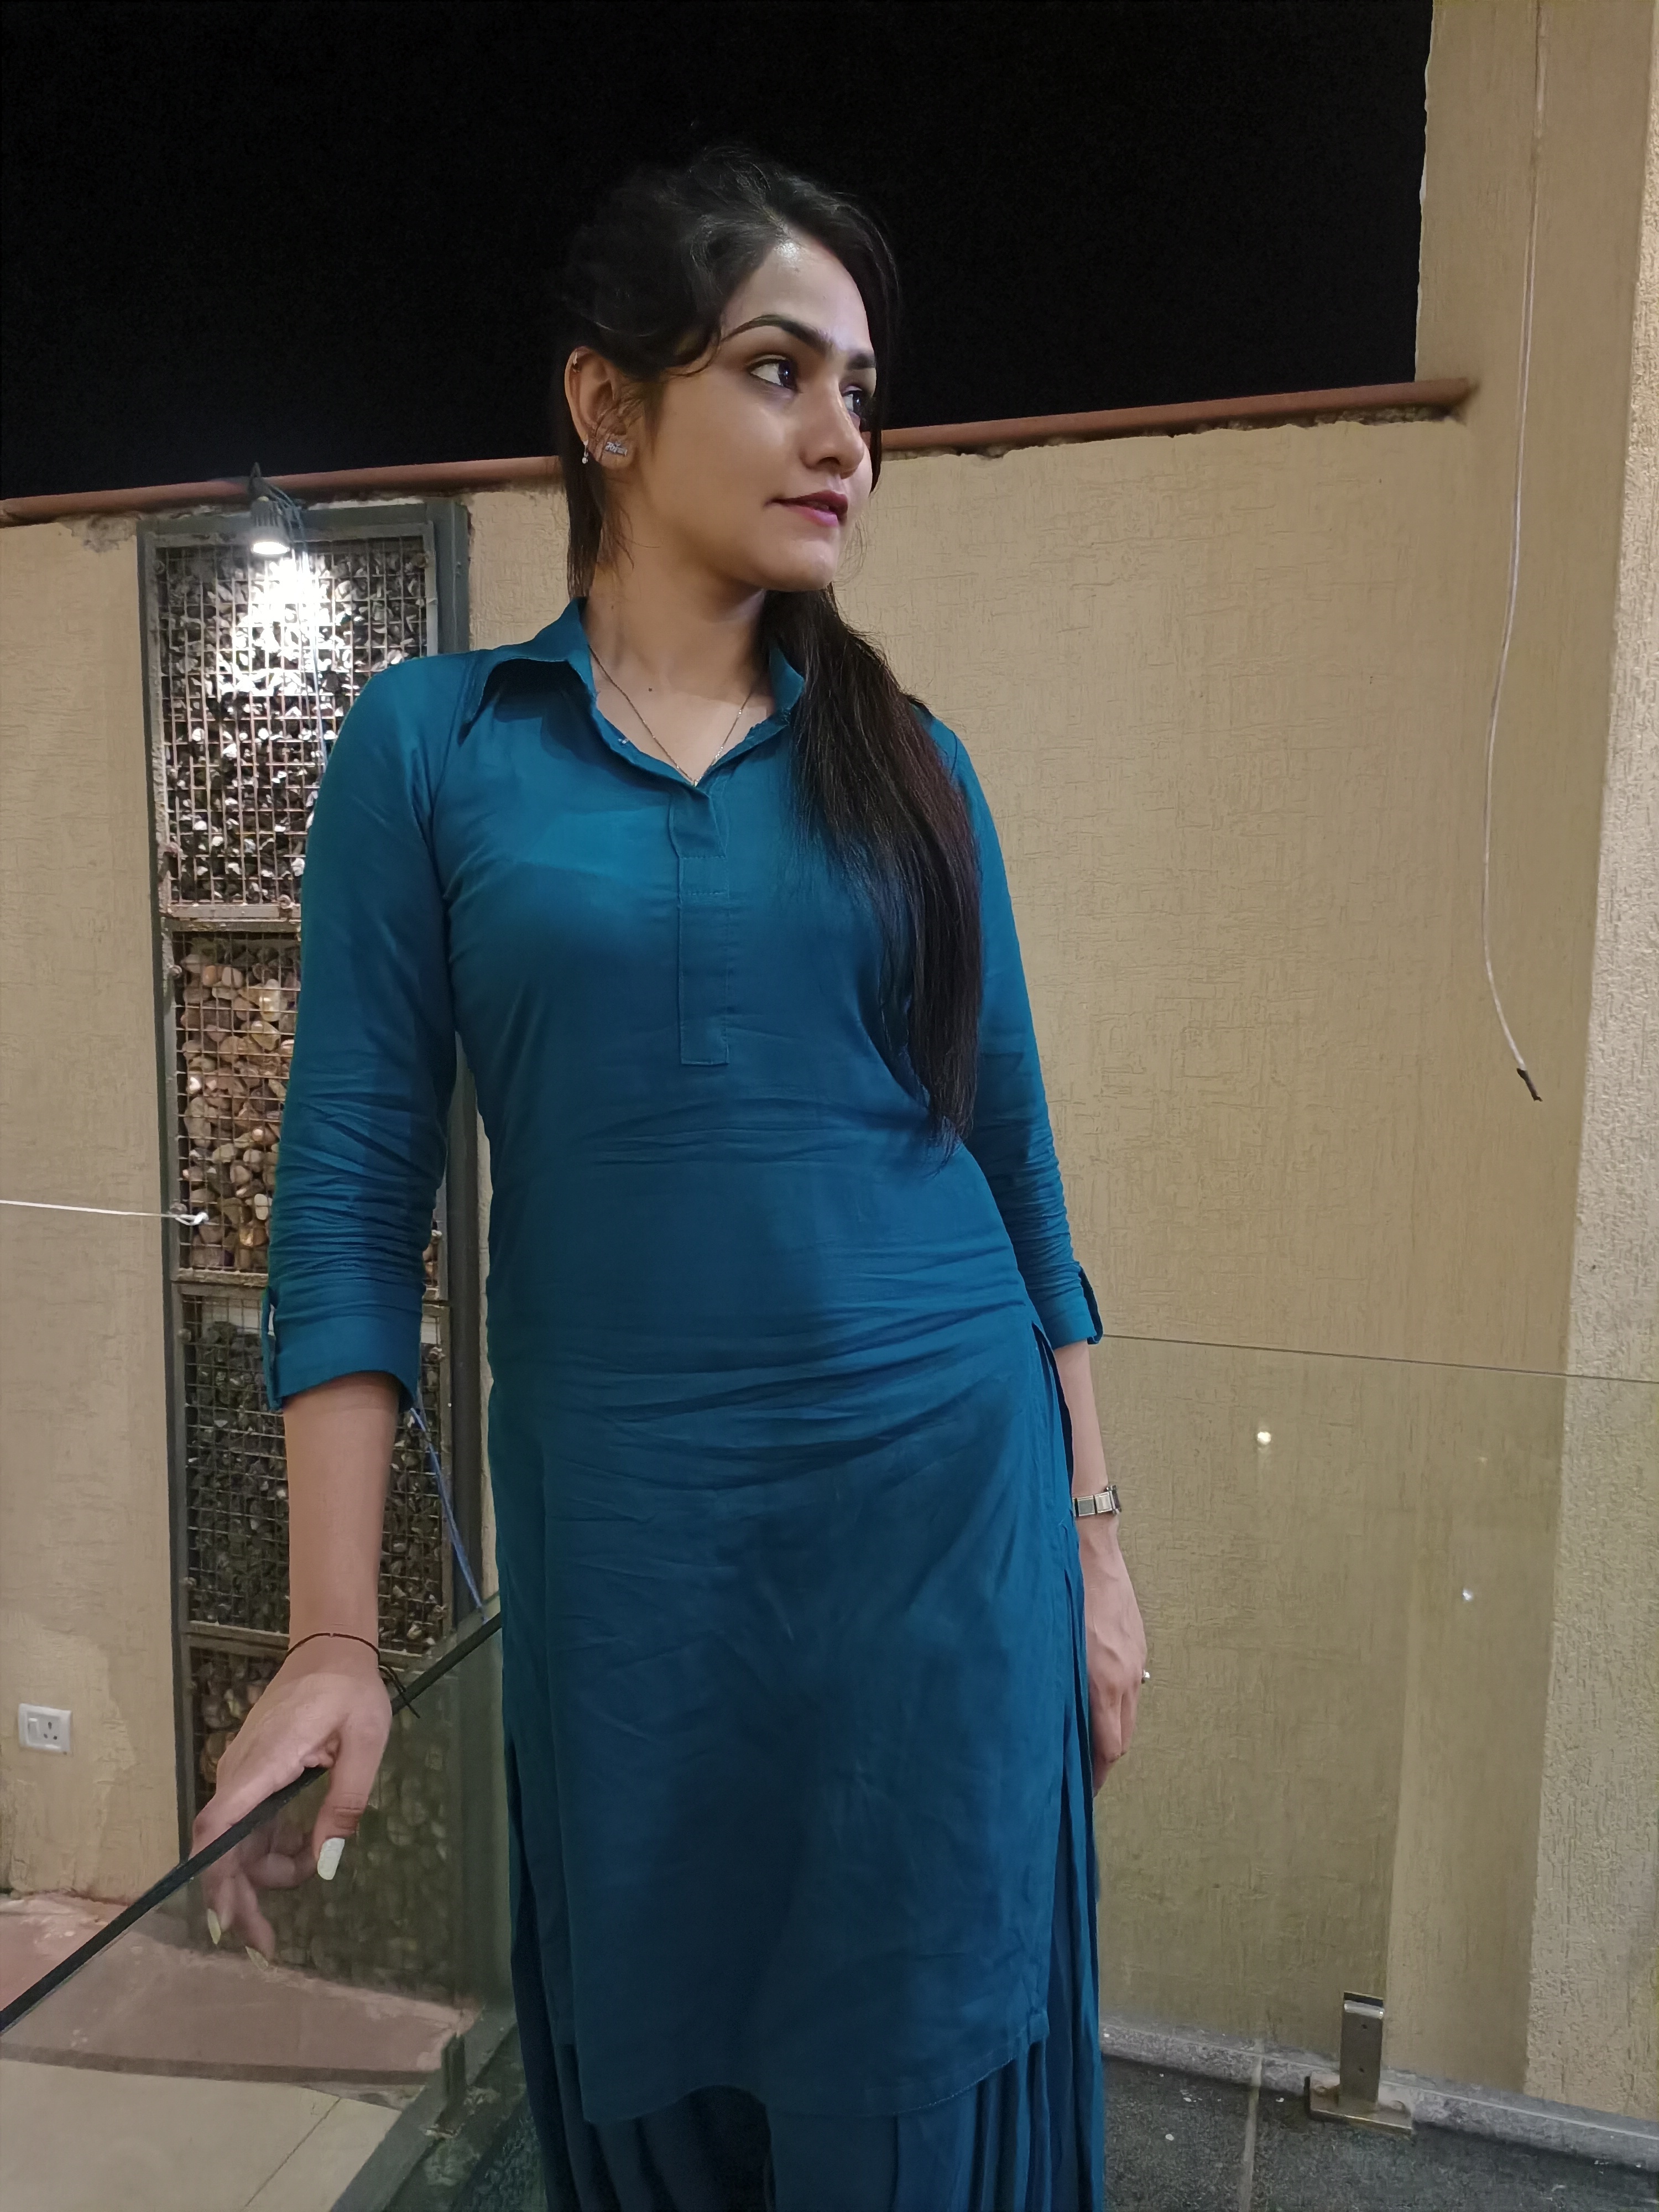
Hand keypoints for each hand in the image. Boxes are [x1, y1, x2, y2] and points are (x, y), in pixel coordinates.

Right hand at [193, 1635, 390, 1956]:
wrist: (330, 1650)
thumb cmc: (351, 1691)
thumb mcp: (366, 1742)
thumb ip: (346, 1801)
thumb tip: (326, 1862)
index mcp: (264, 1764)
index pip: (217, 1824)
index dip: (215, 1874)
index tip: (227, 1921)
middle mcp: (240, 1774)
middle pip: (222, 1847)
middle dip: (240, 1899)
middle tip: (268, 1944)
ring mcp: (243, 1776)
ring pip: (236, 1842)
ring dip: (266, 1871)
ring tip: (313, 1867)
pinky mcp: (252, 1777)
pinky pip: (249, 1825)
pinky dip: (270, 1848)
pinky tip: (303, 1851)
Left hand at [1075, 1517, 1146, 1792]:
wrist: (1088, 1548)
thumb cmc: (1060, 1594)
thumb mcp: (1050, 1645)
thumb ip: (1055, 1686)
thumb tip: (1048, 1722)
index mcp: (1103, 1681)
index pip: (1108, 1747)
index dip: (1096, 1775)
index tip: (1082, 1791)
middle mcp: (1126, 1676)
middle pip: (1123, 1737)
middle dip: (1104, 1758)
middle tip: (1082, 1772)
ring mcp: (1136, 1660)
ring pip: (1130, 1713)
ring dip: (1113, 1729)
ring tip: (1088, 1738)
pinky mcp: (1139, 1645)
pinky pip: (1133, 1686)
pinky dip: (1119, 1702)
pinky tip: (1099, 1697)